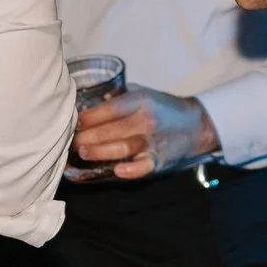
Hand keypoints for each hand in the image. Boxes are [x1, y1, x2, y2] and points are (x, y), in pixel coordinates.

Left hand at [72, 86, 219, 179]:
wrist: (196, 124)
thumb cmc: (162, 109)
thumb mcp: (142, 95)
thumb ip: (118, 100)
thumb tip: (84, 106)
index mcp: (139, 101)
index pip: (107, 109)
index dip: (86, 118)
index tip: (72, 123)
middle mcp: (145, 120)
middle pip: (109, 129)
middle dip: (85, 137)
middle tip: (71, 142)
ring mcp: (153, 140)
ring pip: (122, 147)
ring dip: (99, 151)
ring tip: (83, 153)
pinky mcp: (159, 158)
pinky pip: (143, 166)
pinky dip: (131, 169)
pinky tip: (118, 171)